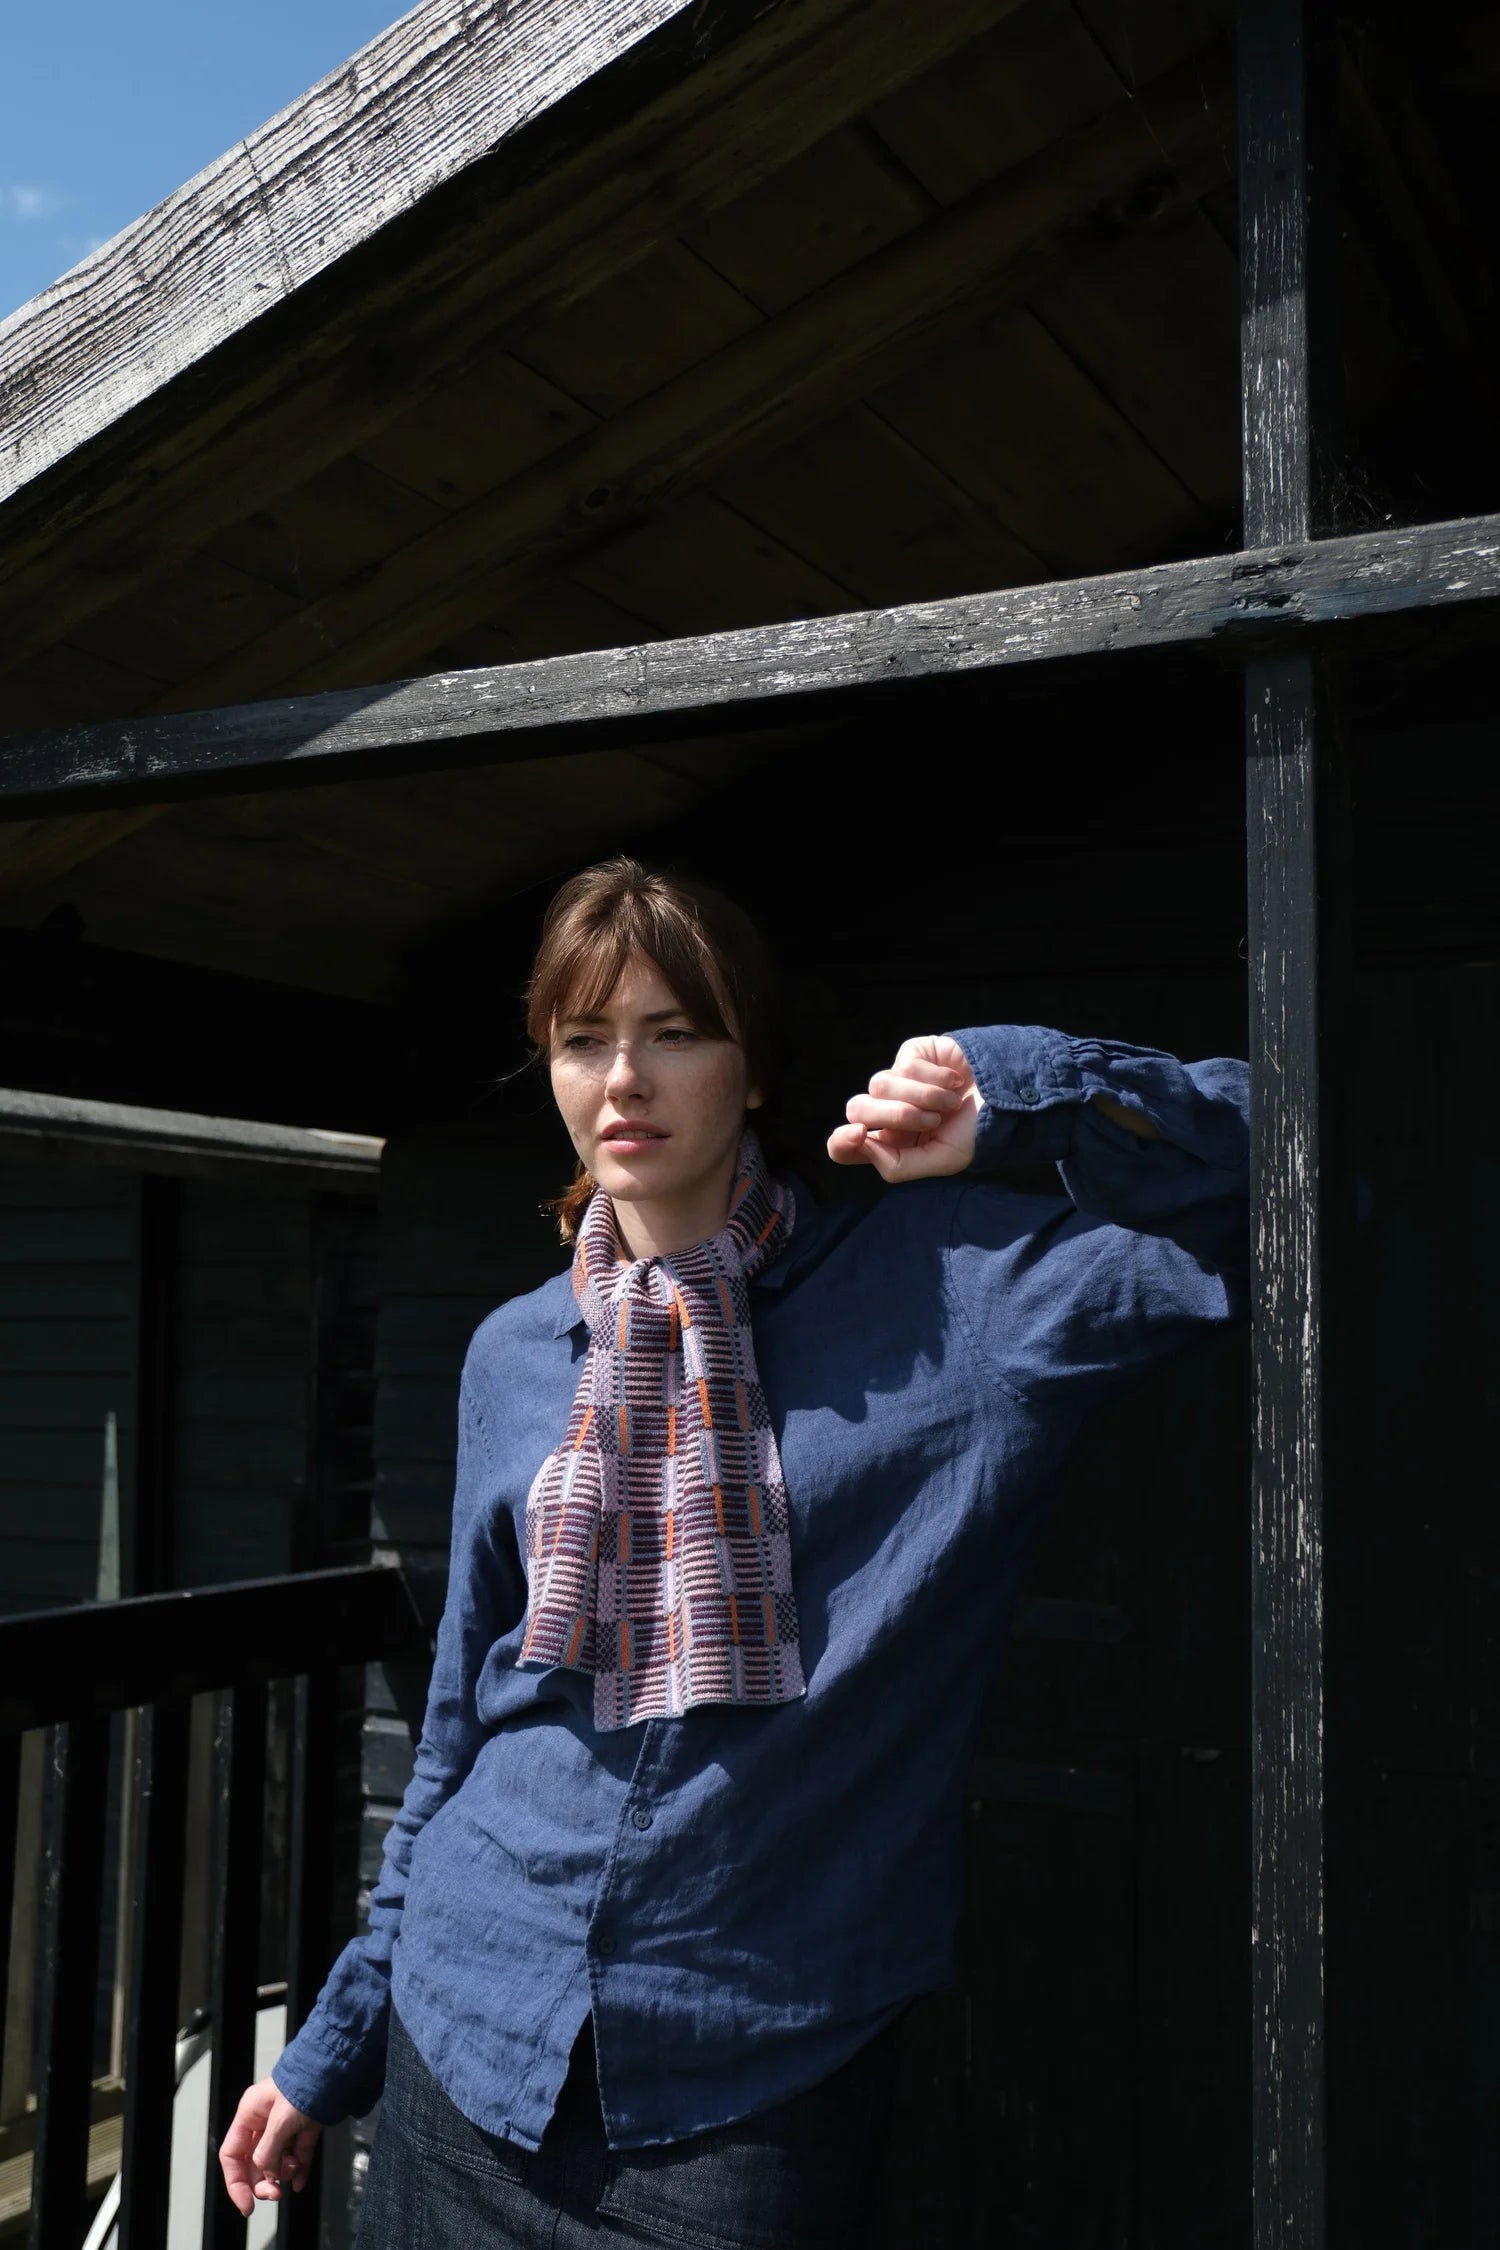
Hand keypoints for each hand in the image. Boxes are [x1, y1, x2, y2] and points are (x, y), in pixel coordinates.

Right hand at [219, 2075, 321, 2213]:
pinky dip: (299, 2169)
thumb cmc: (305, 2084)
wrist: (336, 2068)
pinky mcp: (304, 2128)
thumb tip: (264, 2173)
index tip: (247, 2205)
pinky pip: (298, 2155)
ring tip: (295, 2165)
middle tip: (276, 2193)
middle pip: (254, 2163)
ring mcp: (285, 2125)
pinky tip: (301, 2183)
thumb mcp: (281, 2119)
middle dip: (264, 2181)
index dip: (236, 2183)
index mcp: (250, 2114)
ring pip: (277, 2161)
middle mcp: (264, 2121)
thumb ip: (268, 2149)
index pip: (232, 2155)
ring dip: (284, 2171)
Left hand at [827, 1034, 979, 1182]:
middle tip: (931, 1120)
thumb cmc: (975, 1132)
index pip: (842, 1146)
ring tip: (950, 1103)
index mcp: (889, 1144)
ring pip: (878, 1085)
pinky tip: (954, 1081)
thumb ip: (898, 1165)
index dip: (840, 1142)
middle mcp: (886, 1112)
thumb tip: (865, 1145)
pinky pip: (904, 1065)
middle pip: (856, 1109)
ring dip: (922, 1097)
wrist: (1006, 1098)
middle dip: (895, 1115)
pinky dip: (934, 1078)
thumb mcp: (942, 1161)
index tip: (858, 1134)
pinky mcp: (909, 1055)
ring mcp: (896, 1081)